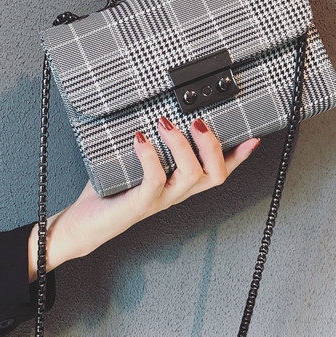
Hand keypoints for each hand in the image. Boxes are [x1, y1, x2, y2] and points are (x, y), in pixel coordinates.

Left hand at [28, 116, 259, 279]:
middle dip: (212, 145)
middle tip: (198, 121)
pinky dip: (150, 157)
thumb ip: (150, 143)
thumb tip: (154, 110)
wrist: (84, 226)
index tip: (252, 136)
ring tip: (165, 123)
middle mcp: (175, 194)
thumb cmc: (109, 192)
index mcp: (179, 185)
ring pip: (191, 176)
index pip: (218, 172)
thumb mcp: (135, 163)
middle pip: (215, 175)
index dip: (238, 157)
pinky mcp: (138, 205)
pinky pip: (154, 181)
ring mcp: (159, 201)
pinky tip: (140, 139)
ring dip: (181, 145)